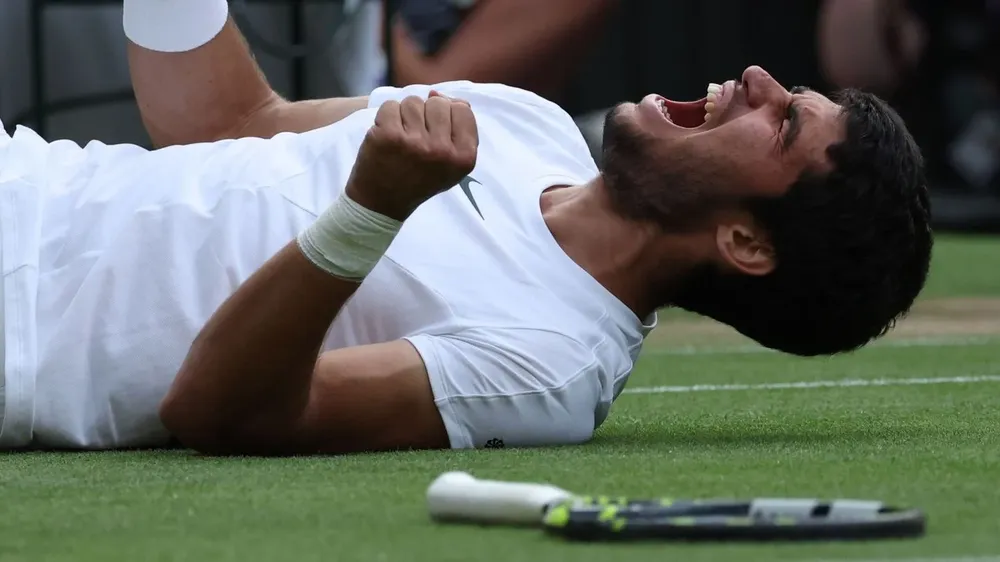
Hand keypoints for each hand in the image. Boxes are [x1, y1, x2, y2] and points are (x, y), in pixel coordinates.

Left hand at [346, 92, 478, 220]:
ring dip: (405, 116)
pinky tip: (386, 136)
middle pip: (438, 103)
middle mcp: (442, 151)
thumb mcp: (450, 162)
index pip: (463, 110)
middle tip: (416, 138)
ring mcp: (415, 142)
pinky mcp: (389, 135)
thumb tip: (439, 94)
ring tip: (401, 138)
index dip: (447, 114)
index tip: (435, 132)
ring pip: (413, 102)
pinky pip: (391, 105)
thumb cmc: (419, 178)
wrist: (382, 202)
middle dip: (425, 114)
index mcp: (463, 157)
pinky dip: (386, 117)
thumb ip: (458, 128)